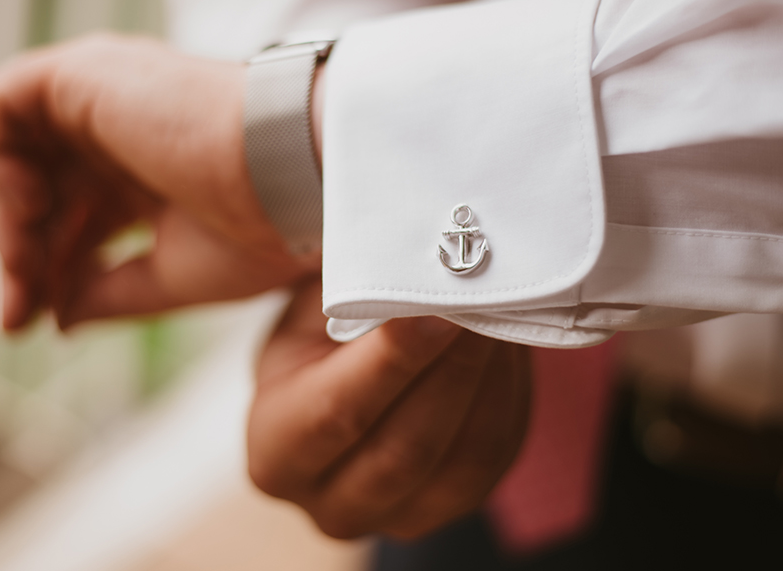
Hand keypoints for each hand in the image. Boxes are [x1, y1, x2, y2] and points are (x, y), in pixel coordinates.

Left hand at [0, 34, 314, 331]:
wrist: (298, 175)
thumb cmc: (263, 225)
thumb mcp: (176, 275)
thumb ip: (110, 291)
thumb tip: (57, 316)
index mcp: (153, 172)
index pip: (78, 218)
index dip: (46, 270)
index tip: (31, 325)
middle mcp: (126, 128)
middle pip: (45, 191)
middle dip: (22, 257)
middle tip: (19, 315)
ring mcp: (106, 95)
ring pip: (19, 150)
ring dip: (9, 217)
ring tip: (27, 266)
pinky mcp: (86, 72)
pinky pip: (4, 100)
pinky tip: (30, 209)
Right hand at [247, 279, 531, 538]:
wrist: (348, 376)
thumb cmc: (320, 333)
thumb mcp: (311, 309)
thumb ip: (351, 295)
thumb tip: (407, 264)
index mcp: (274, 453)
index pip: (336, 414)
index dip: (392, 362)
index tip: (434, 310)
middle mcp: (330, 505)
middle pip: (405, 449)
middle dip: (452, 369)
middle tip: (482, 303)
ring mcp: (398, 518)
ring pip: (463, 458)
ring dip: (489, 380)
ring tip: (500, 313)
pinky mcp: (456, 506)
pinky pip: (497, 455)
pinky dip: (508, 396)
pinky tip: (507, 345)